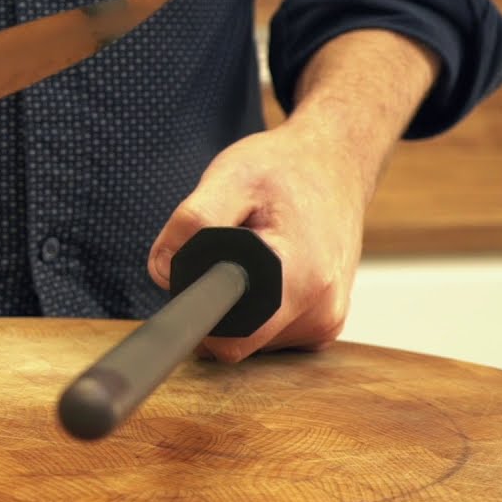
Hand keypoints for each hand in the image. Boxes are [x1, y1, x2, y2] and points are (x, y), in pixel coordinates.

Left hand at [147, 119, 367, 362]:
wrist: (337, 162)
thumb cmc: (286, 166)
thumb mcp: (230, 178)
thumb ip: (192, 223)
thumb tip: (164, 272)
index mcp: (299, 280)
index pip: (229, 338)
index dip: (197, 317)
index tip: (188, 286)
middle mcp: (321, 311)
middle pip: (235, 339)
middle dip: (214, 303)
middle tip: (222, 252)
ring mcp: (326, 321)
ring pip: (252, 338)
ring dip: (236, 304)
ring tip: (249, 254)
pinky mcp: (324, 321)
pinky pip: (270, 332)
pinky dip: (255, 305)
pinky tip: (264, 269)